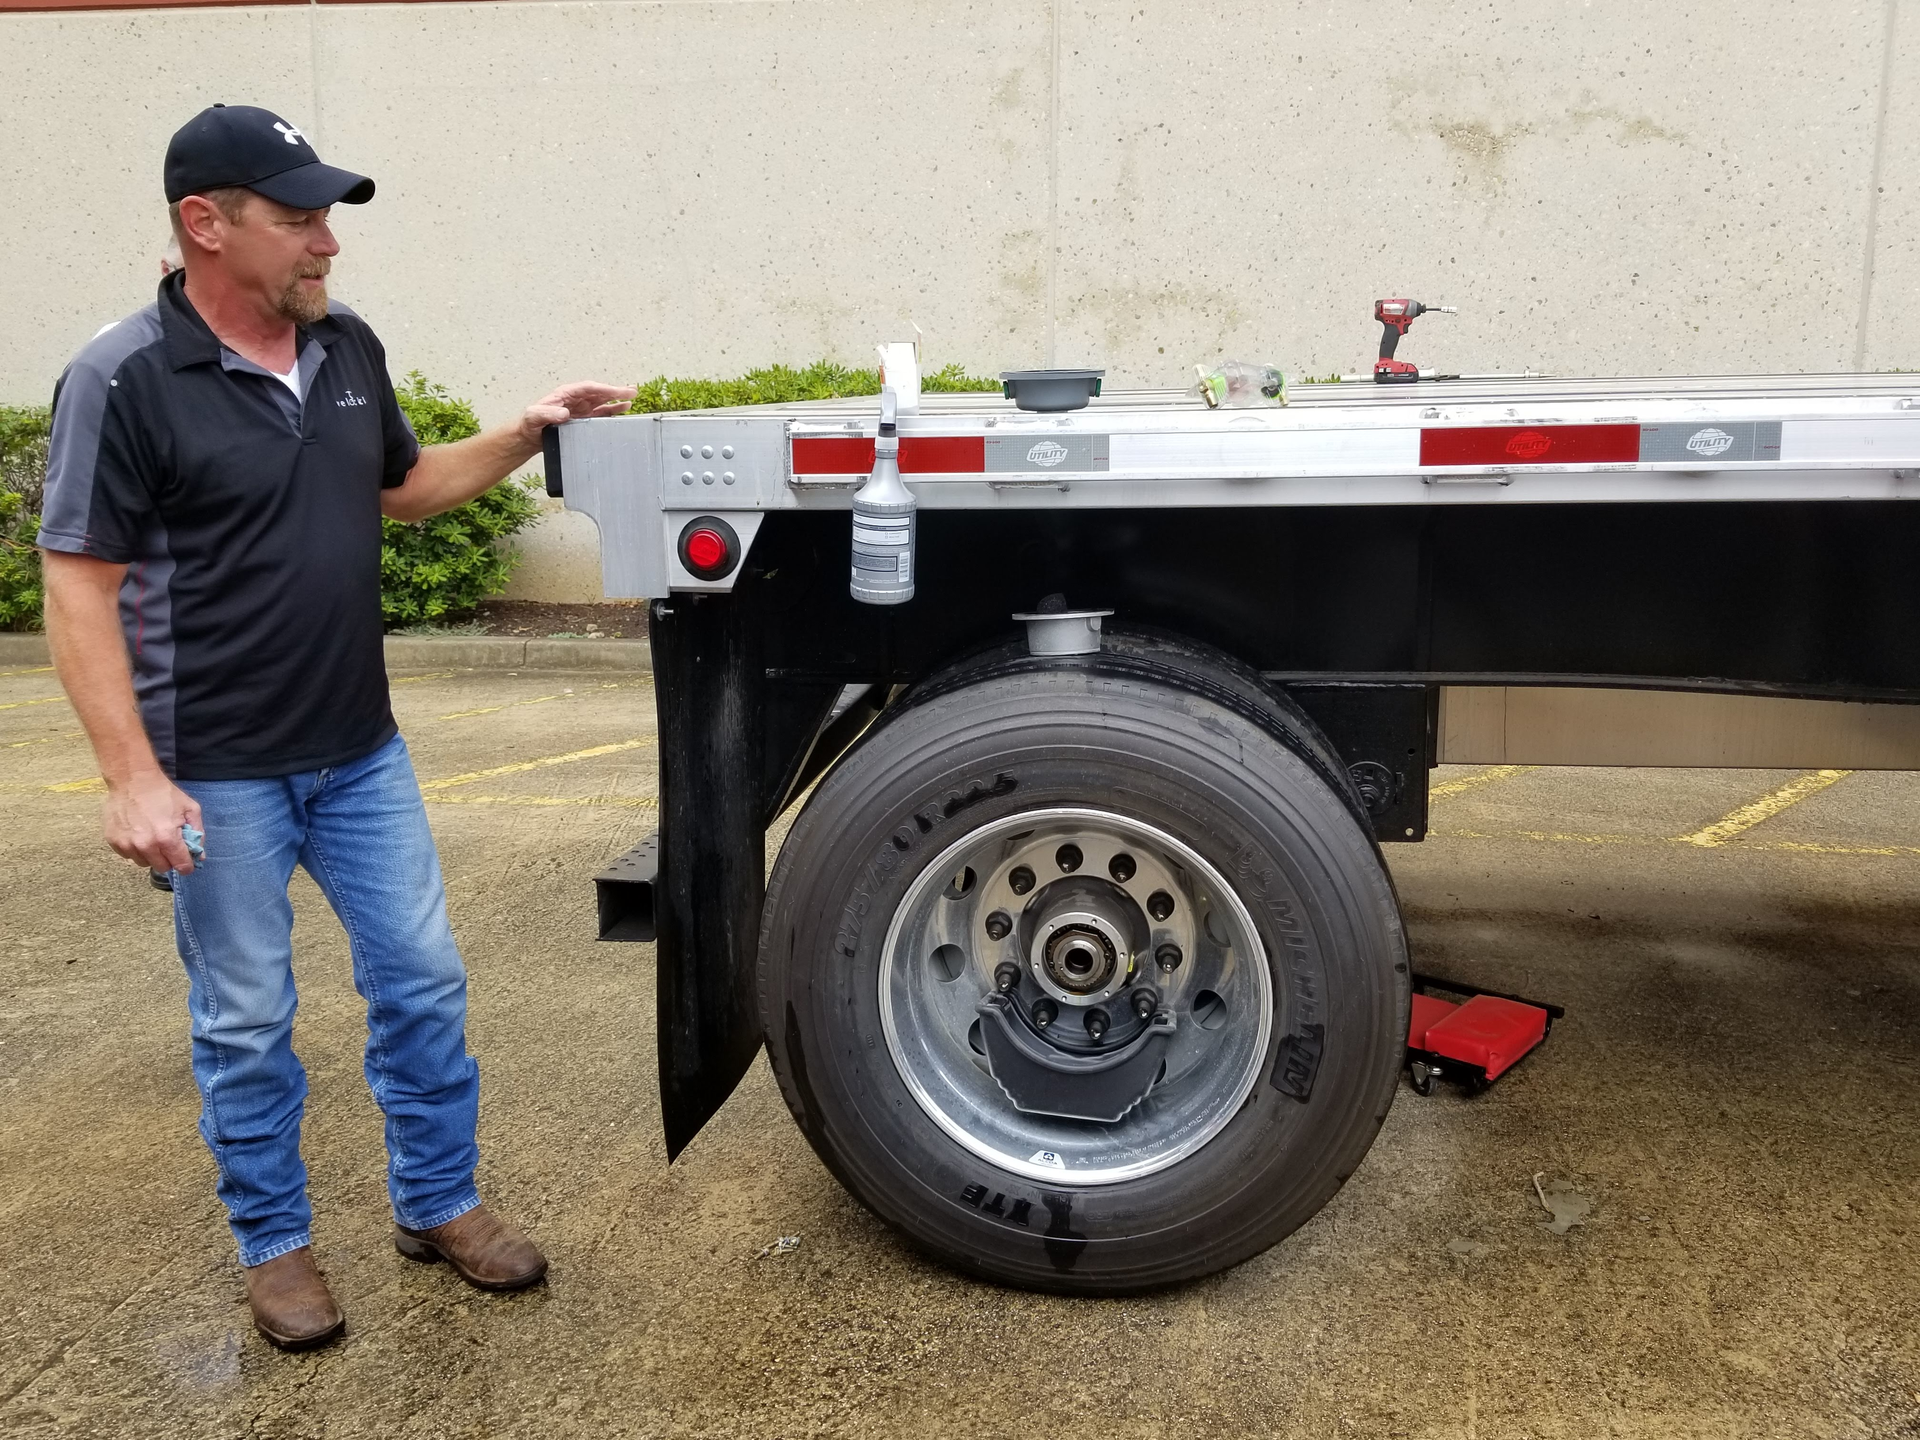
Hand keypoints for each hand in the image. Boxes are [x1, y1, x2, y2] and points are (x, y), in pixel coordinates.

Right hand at [103, 770, 203, 874]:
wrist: (133, 779)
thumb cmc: (163, 793)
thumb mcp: (190, 809)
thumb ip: (198, 834)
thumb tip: (199, 856)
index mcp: (167, 838)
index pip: (181, 866)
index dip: (186, 865)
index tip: (186, 861)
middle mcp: (146, 845)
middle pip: (162, 868)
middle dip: (168, 859)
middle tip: (168, 844)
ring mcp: (127, 844)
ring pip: (144, 863)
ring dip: (150, 855)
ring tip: (151, 836)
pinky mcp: (113, 841)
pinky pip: (127, 855)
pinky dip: (134, 849)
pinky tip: (138, 833)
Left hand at [517, 382, 636, 447]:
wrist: (528, 437)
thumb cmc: (529, 424)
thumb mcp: (534, 416)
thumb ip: (547, 413)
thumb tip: (565, 412)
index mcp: (565, 395)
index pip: (588, 388)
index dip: (604, 389)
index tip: (617, 391)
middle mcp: (575, 400)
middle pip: (599, 392)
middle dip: (615, 391)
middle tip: (632, 391)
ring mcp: (580, 410)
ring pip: (602, 401)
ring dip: (616, 399)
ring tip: (632, 398)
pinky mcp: (583, 420)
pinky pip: (600, 413)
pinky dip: (612, 411)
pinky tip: (622, 409)